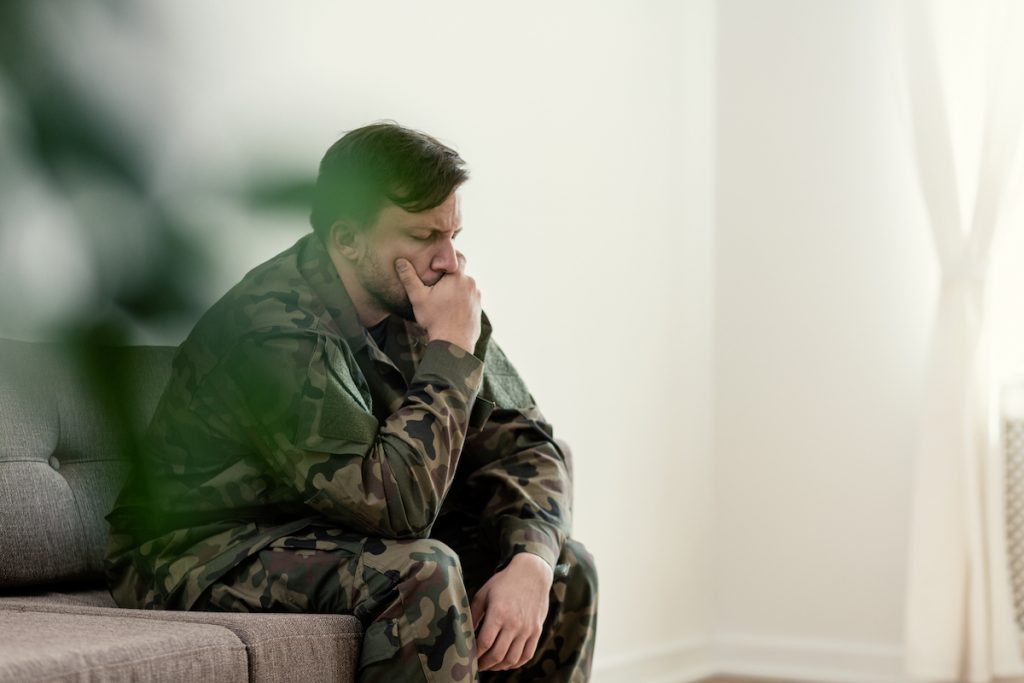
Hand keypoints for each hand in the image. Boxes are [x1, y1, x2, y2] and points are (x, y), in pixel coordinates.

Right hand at [394, 256, 480, 351]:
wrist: (453, 343)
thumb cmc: (435, 320)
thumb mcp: (418, 298)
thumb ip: (409, 278)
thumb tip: (400, 261)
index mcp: (457, 277)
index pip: (458, 257)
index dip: (449, 259)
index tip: (439, 265)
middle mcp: (471, 284)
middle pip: (460, 274)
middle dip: (450, 278)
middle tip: (436, 286)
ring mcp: (477, 297)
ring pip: (465, 287)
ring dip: (456, 290)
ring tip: (443, 301)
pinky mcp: (478, 309)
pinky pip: (470, 300)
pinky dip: (462, 302)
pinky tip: (451, 311)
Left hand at [471, 553, 553, 671]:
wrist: (532, 573)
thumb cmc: (504, 583)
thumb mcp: (484, 594)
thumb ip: (473, 614)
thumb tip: (464, 633)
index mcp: (498, 613)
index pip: (484, 642)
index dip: (475, 654)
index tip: (469, 657)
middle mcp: (514, 623)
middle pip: (497, 654)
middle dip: (485, 664)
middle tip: (477, 666)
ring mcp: (527, 628)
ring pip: (512, 659)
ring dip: (499, 667)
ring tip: (491, 665)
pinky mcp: (537, 630)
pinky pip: (527, 655)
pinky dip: (516, 663)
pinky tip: (507, 662)